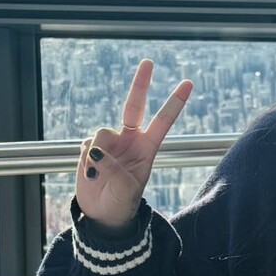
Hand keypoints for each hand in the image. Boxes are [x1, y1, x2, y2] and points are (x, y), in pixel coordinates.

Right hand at [77, 59, 193, 231]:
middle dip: (141, 83)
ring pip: (101, 133)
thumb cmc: (121, 203)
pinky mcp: (92, 147)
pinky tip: (91, 172)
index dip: (175, 102)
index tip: (188, 83)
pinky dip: (87, 160)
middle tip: (149, 61)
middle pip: (134, 105)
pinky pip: (87, 146)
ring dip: (99, 155)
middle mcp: (130, 139)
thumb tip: (96, 152)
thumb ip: (113, 169)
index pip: (163, 121)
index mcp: (147, 147)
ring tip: (100, 175)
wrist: (101, 213)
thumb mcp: (124, 191)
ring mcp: (110, 142)